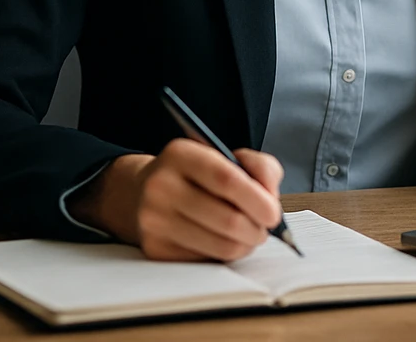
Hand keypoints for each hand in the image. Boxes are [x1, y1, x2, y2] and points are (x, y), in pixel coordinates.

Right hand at [68, 140, 284, 261]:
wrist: (141, 193)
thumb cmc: (197, 176)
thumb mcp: (226, 156)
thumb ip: (260, 167)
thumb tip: (271, 198)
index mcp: (181, 154)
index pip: (226, 180)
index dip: (257, 200)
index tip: (274, 214)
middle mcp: (161, 186)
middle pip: (228, 219)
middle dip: (257, 229)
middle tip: (264, 229)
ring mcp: (154, 220)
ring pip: (221, 246)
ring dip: (246, 245)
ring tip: (248, 235)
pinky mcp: (154, 249)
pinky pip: (206, 261)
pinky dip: (224, 255)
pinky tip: (223, 242)